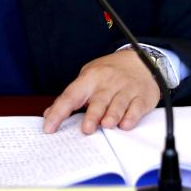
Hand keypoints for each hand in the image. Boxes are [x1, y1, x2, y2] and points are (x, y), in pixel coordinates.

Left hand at [42, 47, 160, 134]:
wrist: (140, 61)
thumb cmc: (109, 73)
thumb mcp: (87, 77)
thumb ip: (72, 96)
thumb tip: (49, 114)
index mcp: (89, 79)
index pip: (71, 96)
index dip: (59, 112)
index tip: (49, 127)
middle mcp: (107, 83)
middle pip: (98, 101)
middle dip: (92, 115)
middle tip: (86, 129)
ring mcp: (126, 89)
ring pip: (118, 104)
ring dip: (112, 115)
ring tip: (106, 125)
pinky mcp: (142, 97)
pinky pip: (136, 108)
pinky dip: (131, 117)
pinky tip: (126, 124)